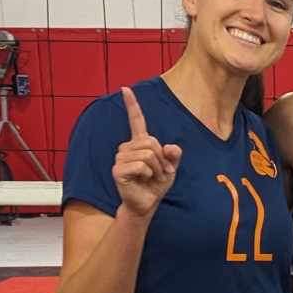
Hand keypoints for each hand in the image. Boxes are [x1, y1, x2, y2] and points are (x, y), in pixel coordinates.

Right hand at [110, 86, 181, 217]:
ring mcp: (120, 158)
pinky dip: (149, 174)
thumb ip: (174, 155)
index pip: (136, 121)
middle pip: (152, 142)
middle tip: (160, 172)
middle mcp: (127, 147)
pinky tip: (143, 180)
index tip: (125, 89)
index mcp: (139, 143)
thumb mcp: (171, 167)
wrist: (147, 203)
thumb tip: (171, 147)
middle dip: (162, 160)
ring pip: (148, 154)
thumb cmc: (156, 184)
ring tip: (151, 177)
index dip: (132, 105)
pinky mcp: (118, 170)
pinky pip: (141, 165)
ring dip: (157, 168)